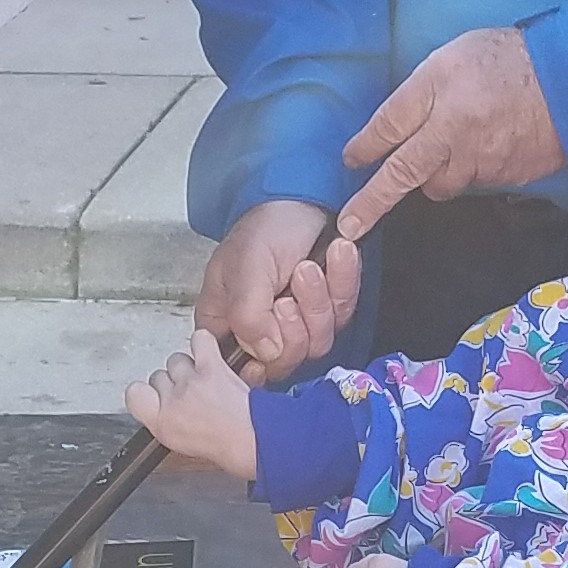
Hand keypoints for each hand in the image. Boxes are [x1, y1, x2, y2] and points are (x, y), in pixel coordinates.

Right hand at [123, 328, 259, 481]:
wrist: (255, 441)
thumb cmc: (226, 446)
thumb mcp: (181, 443)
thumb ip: (166, 420)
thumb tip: (163, 405)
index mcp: (160, 422)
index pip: (134, 393)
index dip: (146, 393)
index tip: (157, 397)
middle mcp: (172, 400)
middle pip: (158, 376)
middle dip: (174, 383)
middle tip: (194, 396)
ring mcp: (191, 381)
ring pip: (177, 359)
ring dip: (189, 366)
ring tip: (206, 380)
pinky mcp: (211, 367)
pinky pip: (199, 339)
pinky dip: (204, 343)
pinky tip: (210, 355)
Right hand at [195, 202, 363, 377]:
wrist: (302, 199)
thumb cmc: (264, 228)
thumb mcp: (247, 266)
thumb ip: (248, 314)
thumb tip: (265, 354)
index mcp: (225, 323)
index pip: (239, 367)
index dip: (261, 359)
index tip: (273, 324)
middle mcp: (259, 331)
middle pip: (284, 362)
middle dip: (296, 324)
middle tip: (293, 285)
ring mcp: (296, 325)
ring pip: (317, 343)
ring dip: (318, 300)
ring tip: (309, 266)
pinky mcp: (327, 314)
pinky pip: (343, 315)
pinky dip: (342, 283)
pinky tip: (336, 255)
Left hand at [338, 28, 565, 240]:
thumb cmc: (512, 58)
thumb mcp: (457, 53)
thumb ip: (424, 88)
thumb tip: (399, 123)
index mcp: (437, 87)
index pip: (387, 125)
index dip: (365, 147)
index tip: (351, 160)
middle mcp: (451, 128)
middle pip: (401, 174)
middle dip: (371, 203)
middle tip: (350, 225)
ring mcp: (478, 158)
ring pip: (439, 185)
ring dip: (436, 175)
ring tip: (453, 148)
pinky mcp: (501, 177)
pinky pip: (474, 182)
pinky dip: (472, 170)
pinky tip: (487, 147)